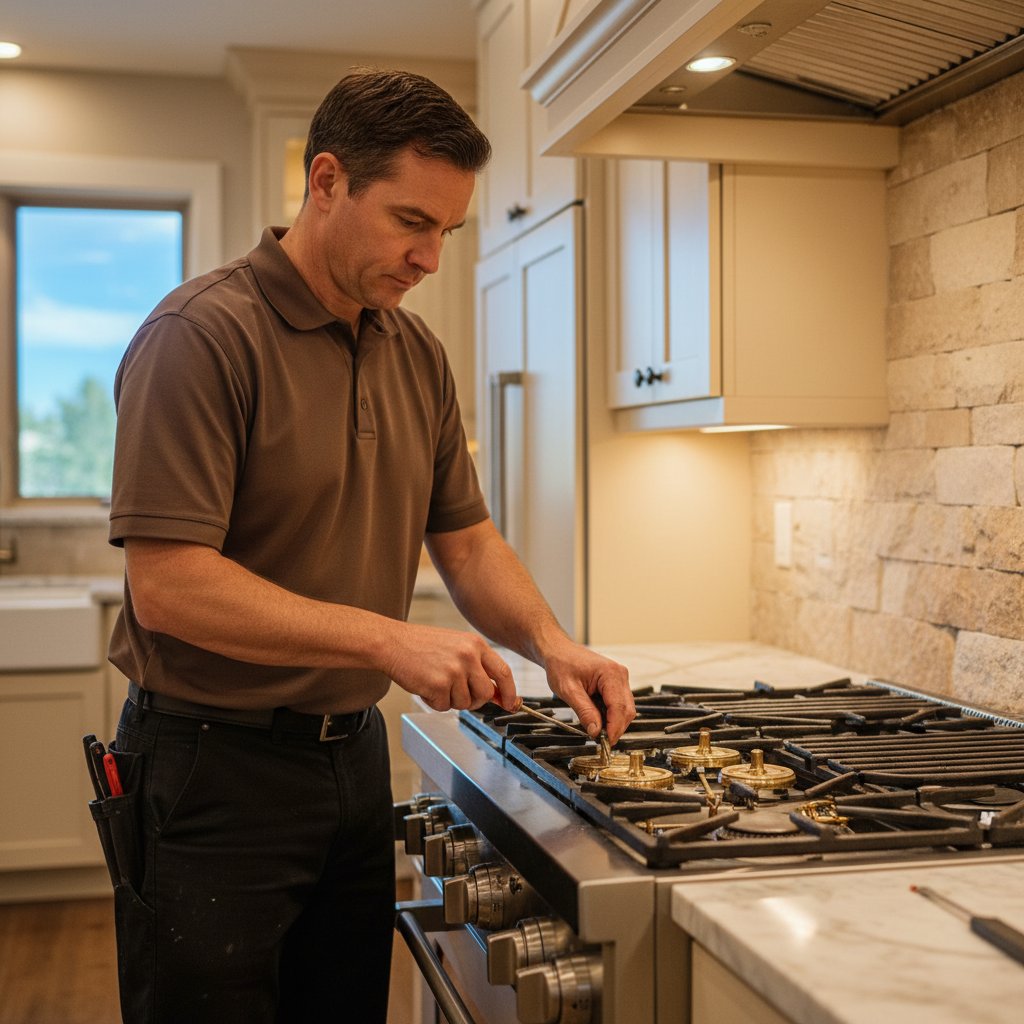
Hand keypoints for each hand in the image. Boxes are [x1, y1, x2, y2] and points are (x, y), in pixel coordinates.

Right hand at [385, 621, 518, 711]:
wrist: (392, 642)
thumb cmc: (421, 645)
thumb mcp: (457, 646)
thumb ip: (477, 666)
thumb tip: (498, 693)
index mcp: (475, 644)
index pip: (503, 672)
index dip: (509, 692)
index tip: (512, 704)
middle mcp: (468, 656)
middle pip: (486, 694)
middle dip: (475, 700)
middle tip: (458, 694)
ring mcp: (454, 671)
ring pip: (465, 703)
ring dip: (450, 700)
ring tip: (435, 681)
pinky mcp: (438, 685)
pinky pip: (444, 706)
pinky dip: (434, 701)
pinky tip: (425, 685)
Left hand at [542, 641, 634, 743]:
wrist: (558, 651)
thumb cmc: (561, 664)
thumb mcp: (568, 691)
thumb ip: (584, 711)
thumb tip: (596, 731)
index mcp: (610, 673)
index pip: (619, 707)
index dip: (614, 728)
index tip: (606, 743)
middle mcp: (620, 674)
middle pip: (627, 710)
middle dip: (615, 727)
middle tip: (600, 740)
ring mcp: (619, 678)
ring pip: (625, 709)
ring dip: (613, 722)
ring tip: (595, 727)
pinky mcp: (616, 683)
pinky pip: (619, 704)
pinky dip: (610, 714)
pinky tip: (597, 717)